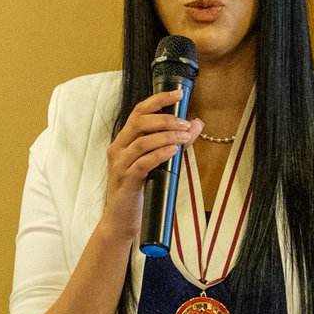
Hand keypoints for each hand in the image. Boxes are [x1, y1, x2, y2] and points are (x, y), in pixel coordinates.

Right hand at [101, 91, 202, 242]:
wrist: (121, 220)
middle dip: (165, 119)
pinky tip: (173, 151)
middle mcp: (118, 148)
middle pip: (139, 122)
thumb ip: (173, 142)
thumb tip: (196, 124)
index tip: (178, 94)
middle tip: (185, 124)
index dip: (159, 100)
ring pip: (142, 142)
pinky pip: (143, 163)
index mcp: (124, 141)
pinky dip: (159, 154)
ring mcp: (120, 165)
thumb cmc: (139, 190)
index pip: (139, 112)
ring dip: (167, 137)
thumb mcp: (157, 163)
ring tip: (185, 138)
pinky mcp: (126, 181)